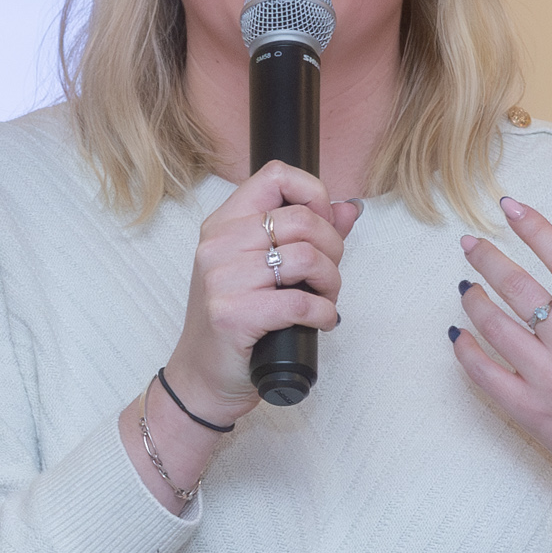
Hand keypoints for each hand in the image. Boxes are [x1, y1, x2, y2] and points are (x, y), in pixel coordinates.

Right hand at [172, 164, 362, 422]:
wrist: (202, 376)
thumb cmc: (235, 321)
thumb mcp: (263, 270)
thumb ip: (306, 235)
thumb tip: (349, 208)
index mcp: (222, 224)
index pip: (275, 176)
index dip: (313, 193)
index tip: (323, 224)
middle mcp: (217, 246)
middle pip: (300, 219)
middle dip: (332, 248)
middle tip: (329, 275)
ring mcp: (221, 280)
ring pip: (305, 258)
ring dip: (330, 282)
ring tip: (325, 299)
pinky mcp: (232, 315)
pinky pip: (299, 301)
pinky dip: (323, 313)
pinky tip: (321, 320)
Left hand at [451, 201, 551, 540]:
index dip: (536, 229)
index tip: (510, 207)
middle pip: (522, 289)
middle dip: (489, 260)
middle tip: (469, 243)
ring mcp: (551, 381)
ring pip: (497, 328)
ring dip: (475, 301)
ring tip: (465, 286)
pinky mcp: (531, 412)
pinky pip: (485, 376)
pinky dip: (466, 352)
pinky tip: (458, 334)